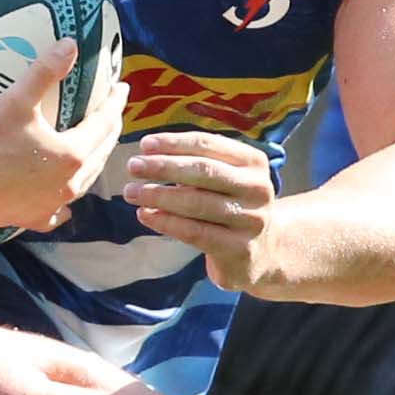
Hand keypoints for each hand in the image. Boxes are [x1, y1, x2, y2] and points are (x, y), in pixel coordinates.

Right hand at [0, 40, 124, 233]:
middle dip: (109, 131)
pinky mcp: (29, 219)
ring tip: (93, 151)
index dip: (114, 104)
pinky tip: (64, 205)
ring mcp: (49, 205)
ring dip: (92, 164)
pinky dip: (64, 205)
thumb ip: (45, 71)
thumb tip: (70, 44)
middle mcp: (67, 184)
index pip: (104, 124)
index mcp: (71, 154)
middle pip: (99, 154)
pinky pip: (56, 214)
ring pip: (83, 184)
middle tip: (112, 114)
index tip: (121, 89)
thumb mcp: (16, 100)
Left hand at [125, 131, 282, 293]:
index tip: (144, 145)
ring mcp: (250, 220)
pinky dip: (165, 222)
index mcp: (253, 162)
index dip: (174, 143)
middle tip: (133, 166)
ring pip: (196, 203)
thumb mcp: (224, 178)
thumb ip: (196, 163)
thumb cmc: (231, 205)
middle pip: (203, 171)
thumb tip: (148, 152)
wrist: (263, 251)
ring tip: (131, 192)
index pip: (209, 145)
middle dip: (163, 167)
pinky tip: (145, 215)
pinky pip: (195, 232)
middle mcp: (257, 188)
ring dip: (158, 196)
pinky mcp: (238, 249)